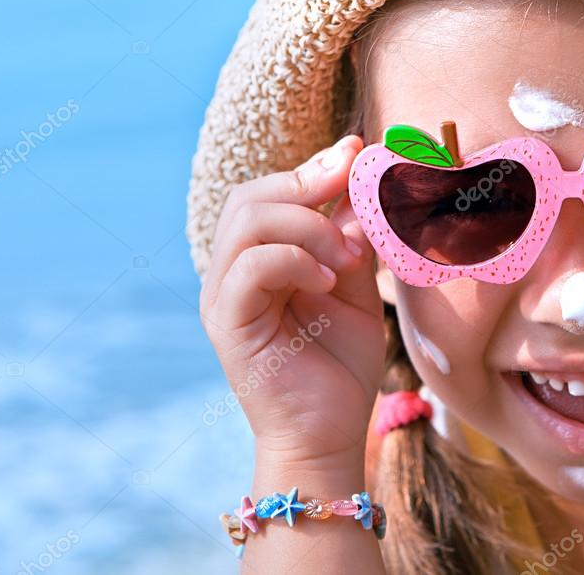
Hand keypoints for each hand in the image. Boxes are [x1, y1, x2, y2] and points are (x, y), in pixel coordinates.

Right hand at [199, 135, 384, 466]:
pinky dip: (294, 259)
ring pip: (247, 222)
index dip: (313, 167)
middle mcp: (232, 272)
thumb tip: (360, 173)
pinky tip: (328, 278)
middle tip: (355, 192)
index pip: (270, 192)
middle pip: (250, 196)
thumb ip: (352, 235)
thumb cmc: (341, 363)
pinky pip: (249, 267)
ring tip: (347, 256)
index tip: (359, 149)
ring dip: (307, 225)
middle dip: (308, 183)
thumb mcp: (356, 285)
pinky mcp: (227, 324)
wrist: (329, 434)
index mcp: (259, 259)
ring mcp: (223, 297)